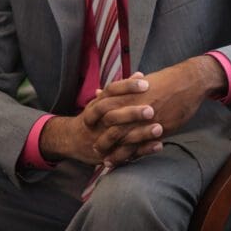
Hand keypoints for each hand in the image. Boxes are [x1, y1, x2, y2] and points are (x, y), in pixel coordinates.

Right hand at [39, 74, 161, 165]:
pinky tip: (158, 145)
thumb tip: (140, 75)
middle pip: (112, 115)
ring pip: (119, 136)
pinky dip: (142, 150)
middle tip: (151, 110)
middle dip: (132, 113)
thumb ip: (121, 90)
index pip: (110, 91)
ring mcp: (101, 139)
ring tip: (159, 128)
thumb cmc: (93, 116)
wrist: (72, 140)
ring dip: (140, 133)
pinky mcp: (108, 155)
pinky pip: (126, 154)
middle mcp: (97, 121)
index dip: (127, 86)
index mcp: (97, 104)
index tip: (145, 83)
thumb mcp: (101, 100)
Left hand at [88, 55, 226, 164]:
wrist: (188, 82)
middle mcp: (134, 106)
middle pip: (110, 126)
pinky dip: (133, 155)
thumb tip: (98, 92)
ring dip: (114, 152)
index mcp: (127, 92)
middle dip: (101, 139)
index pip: (102, 106)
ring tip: (106, 162)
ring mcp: (146, 119)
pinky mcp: (159, 128)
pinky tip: (127, 162)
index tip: (87, 125)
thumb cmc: (164, 80)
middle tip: (95, 148)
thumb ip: (116, 90)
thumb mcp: (138, 82)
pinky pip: (142, 145)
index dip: (92, 117)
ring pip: (125, 139)